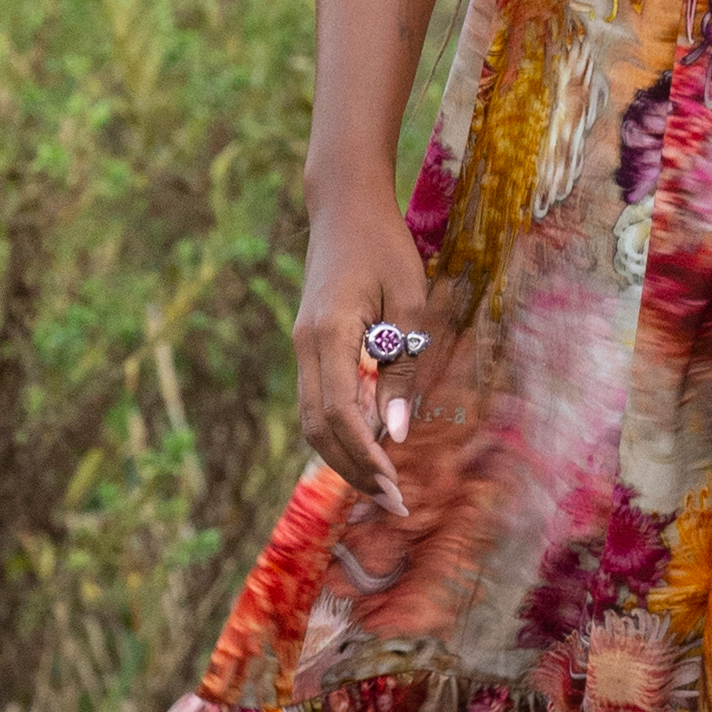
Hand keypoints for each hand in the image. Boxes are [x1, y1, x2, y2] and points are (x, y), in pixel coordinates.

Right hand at [293, 182, 431, 520]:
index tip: (396, 489)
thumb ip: (402, 368)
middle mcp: (306, 348)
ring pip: (314, 420)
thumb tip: (396, 432)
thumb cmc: (385, 247)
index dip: (366, 458)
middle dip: (354, 471)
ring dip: (345, 457)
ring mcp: (303, 348)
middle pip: (320, 429)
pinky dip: (342, 432)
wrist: (345, 208)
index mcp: (328, 336)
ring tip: (384, 487)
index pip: (341, 416)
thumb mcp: (409, 304)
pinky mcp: (310, 346)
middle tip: (394, 503)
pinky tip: (370, 448)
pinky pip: (320, 401)